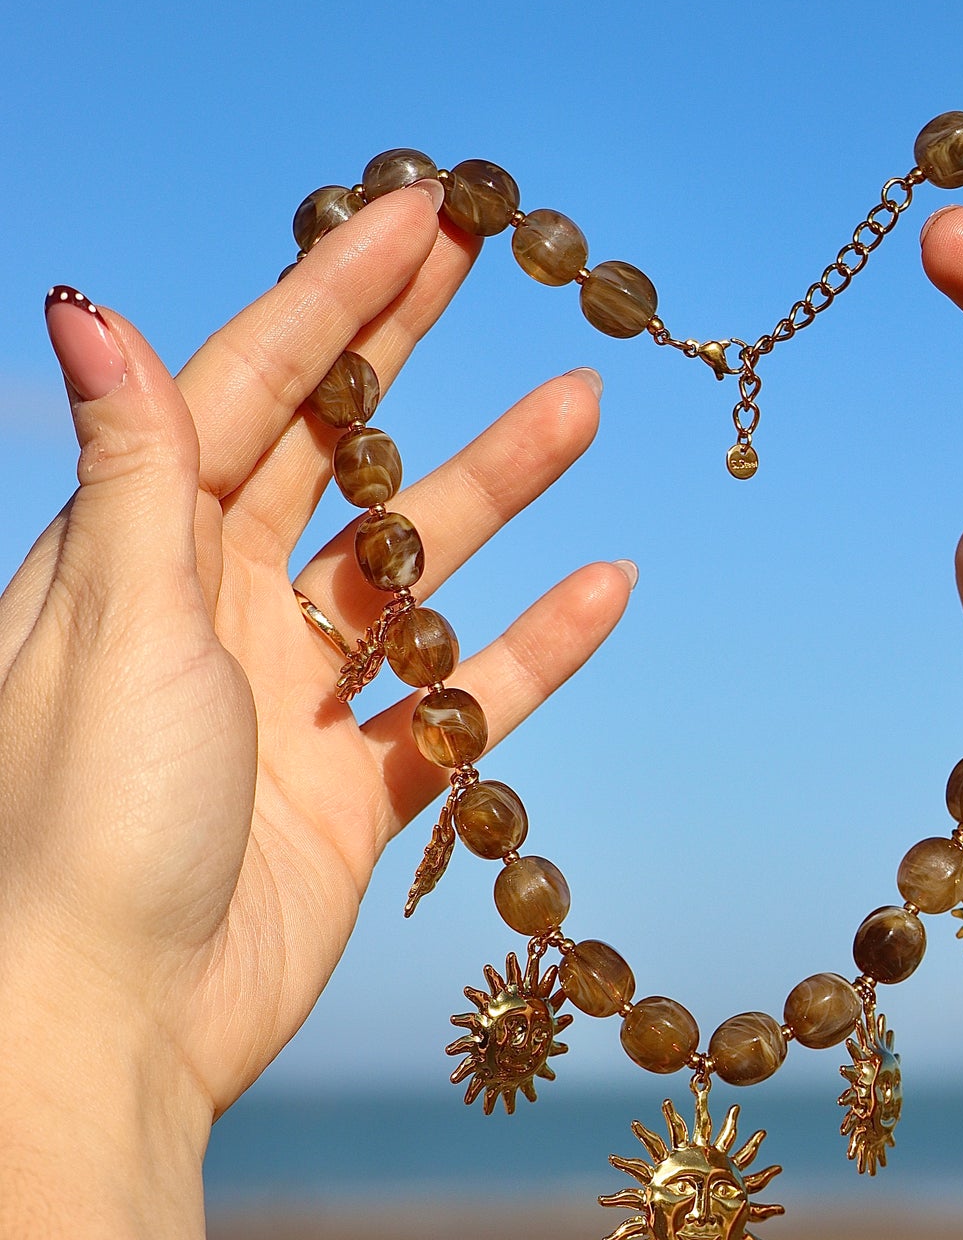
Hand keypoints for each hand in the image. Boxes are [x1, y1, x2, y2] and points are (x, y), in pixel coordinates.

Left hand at [6, 184, 629, 1115]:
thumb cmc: (81, 820)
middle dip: (403, 352)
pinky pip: (453, 704)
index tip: (414, 213)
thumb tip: (85, 304)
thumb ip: (133, 467)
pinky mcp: (344, 793)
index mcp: (135, 552)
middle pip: (328, 454)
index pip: (243, 388)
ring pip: (408, 572)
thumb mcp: (112, 620)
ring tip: (579, 408)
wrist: (105, 1026)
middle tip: (484, 255)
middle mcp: (208, 609)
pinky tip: (604, 590)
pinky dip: (526, 652)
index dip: (330, 299)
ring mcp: (285, 701)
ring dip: (490, 491)